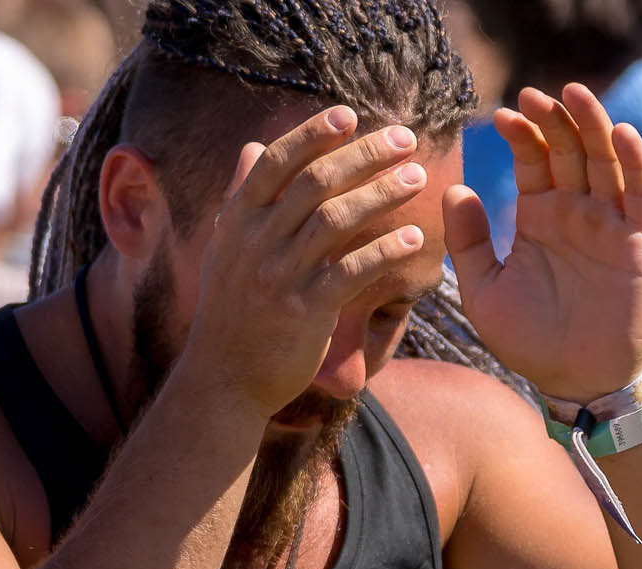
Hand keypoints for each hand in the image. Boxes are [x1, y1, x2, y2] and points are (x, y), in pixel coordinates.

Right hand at [182, 107, 432, 417]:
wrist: (224, 380)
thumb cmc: (232, 311)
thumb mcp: (224, 248)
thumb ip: (240, 196)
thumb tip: (251, 148)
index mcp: (237, 220)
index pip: (277, 163)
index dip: (313, 134)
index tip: (350, 114)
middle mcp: (255, 242)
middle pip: (315, 183)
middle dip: (363, 155)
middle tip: (405, 140)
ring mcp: (279, 276)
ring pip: (335, 221)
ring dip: (381, 194)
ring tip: (417, 178)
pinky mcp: (304, 312)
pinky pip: (351, 272)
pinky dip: (384, 251)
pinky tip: (414, 239)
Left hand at [444, 85, 641, 405]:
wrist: (572, 381)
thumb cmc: (528, 340)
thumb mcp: (484, 290)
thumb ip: (469, 242)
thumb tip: (455, 189)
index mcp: (540, 217)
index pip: (533, 160)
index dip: (522, 134)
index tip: (501, 116)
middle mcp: (576, 212)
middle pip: (569, 150)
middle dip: (553, 120)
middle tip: (533, 95)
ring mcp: (609, 224)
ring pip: (605, 161)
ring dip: (593, 125)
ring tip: (575, 93)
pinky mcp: (638, 244)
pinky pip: (640, 195)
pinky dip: (634, 163)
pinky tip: (621, 133)